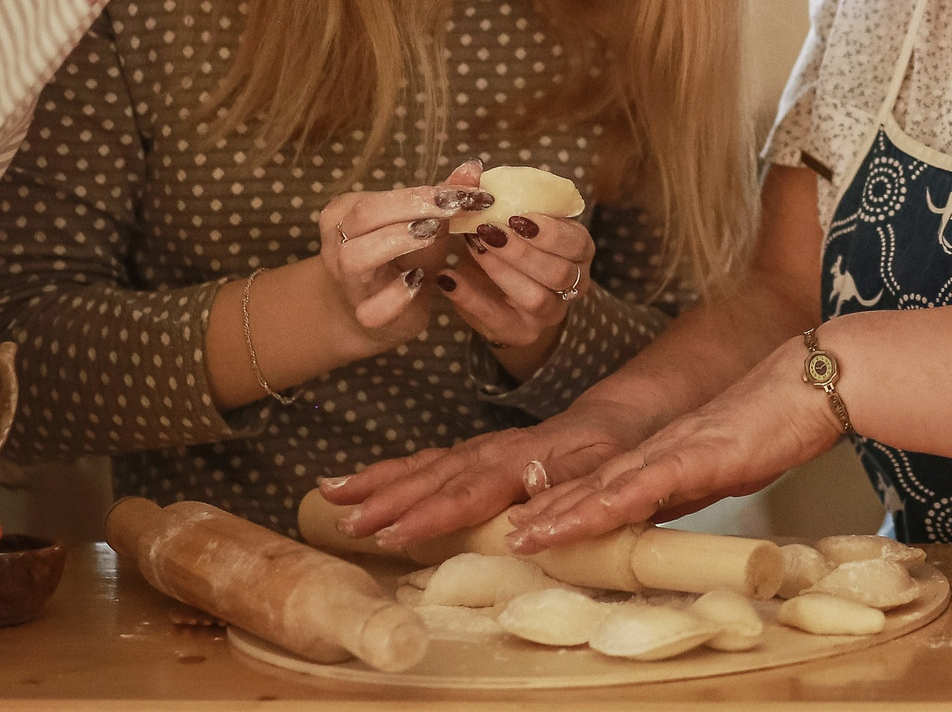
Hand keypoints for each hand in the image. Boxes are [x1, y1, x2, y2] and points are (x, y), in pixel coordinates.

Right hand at [313, 159, 494, 358]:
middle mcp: (337, 244)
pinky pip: (374, 306)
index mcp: (346, 212)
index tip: (470, 195)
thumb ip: (445, 195)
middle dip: (413, 209)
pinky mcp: (365, 316)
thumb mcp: (424, 222)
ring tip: (433, 236)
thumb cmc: (402, 257)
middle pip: (364, 216)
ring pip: (356, 257)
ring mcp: (348, 283)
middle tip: (454, 210)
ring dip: (399, 241)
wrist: (382, 311)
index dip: (427, 193)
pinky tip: (420, 281)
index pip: (380, 196)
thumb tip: (473, 168)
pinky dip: (399, 293)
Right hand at [319, 392, 651, 549]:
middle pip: (437, 476)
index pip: (473, 490)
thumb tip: (522, 528)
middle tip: (347, 523)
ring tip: (331, 495)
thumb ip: (567, 498)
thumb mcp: (607, 476)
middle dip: (389, 499)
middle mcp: (497, 451)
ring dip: (378, 482)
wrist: (620, 418)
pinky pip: (426, 461)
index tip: (394, 534)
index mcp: (528, 460)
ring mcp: (482, 449)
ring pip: (425, 465)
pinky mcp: (474, 453)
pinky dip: (389, 471)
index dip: (433, 513)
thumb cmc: (616, 456)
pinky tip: (353, 482)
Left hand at [438, 198, 595, 374]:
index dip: (551, 231)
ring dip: (501, 271)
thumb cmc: (503, 244)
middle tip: (488, 231)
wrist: (495, 291)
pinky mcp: (521, 333)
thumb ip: (485, 194)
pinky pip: (498, 321)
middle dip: (522, 251)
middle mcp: (572, 284)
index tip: (518, 216)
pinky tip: (448, 278)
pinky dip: (471, 299)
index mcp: (577, 250)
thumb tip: (469, 167)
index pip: (578, 242)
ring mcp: (549, 313)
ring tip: (473, 247)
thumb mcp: (501, 218)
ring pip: (536, 298)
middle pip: (559, 273)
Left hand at [505, 335, 841, 549]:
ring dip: (558, 513)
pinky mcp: (698, 455)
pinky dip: (606, 504)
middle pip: (589, 484)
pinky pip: (645, 485)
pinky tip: (578, 519)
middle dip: (546, 512)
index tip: (524, 526)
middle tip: (505, 537)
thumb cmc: (782, 421)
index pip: (602, 484)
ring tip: (520, 537)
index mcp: (665, 453)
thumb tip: (660, 512)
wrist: (817, 383)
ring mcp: (674, 449)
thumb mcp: (727, 466)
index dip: (560, 505)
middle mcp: (658, 449)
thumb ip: (689, 485)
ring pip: (604, 486)